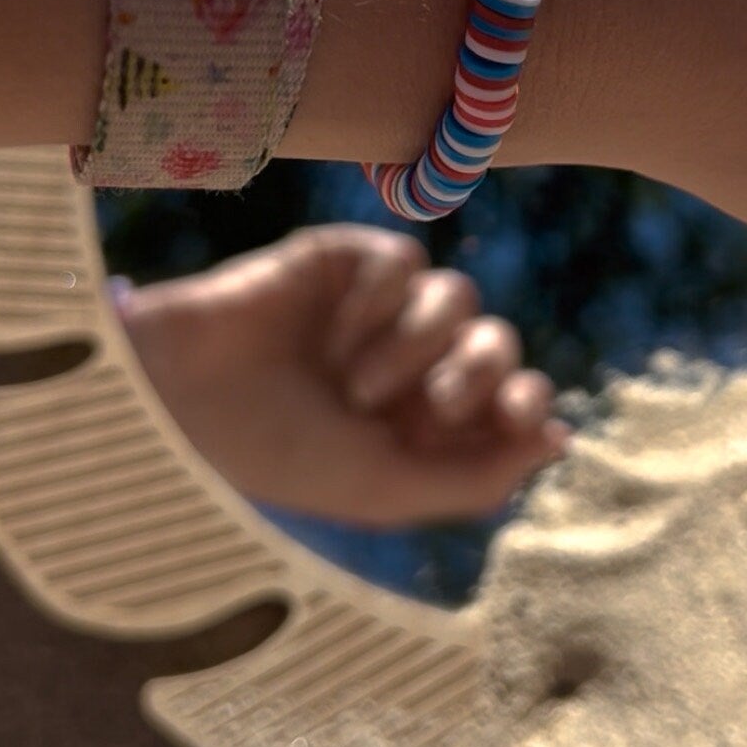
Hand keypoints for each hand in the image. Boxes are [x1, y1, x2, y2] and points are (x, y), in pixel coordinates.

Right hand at [116, 225, 568, 527]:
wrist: (182, 399)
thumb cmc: (275, 454)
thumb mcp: (385, 488)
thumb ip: (478, 475)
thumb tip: (564, 440)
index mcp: (419, 423)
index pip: (511, 397)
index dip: (526, 399)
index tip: (517, 415)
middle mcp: (407, 363)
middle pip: (497, 342)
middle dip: (478, 375)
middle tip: (425, 409)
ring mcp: (376, 308)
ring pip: (459, 297)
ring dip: (416, 346)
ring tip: (353, 383)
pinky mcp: (345, 258)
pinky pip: (406, 259)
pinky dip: (379, 301)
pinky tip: (330, 334)